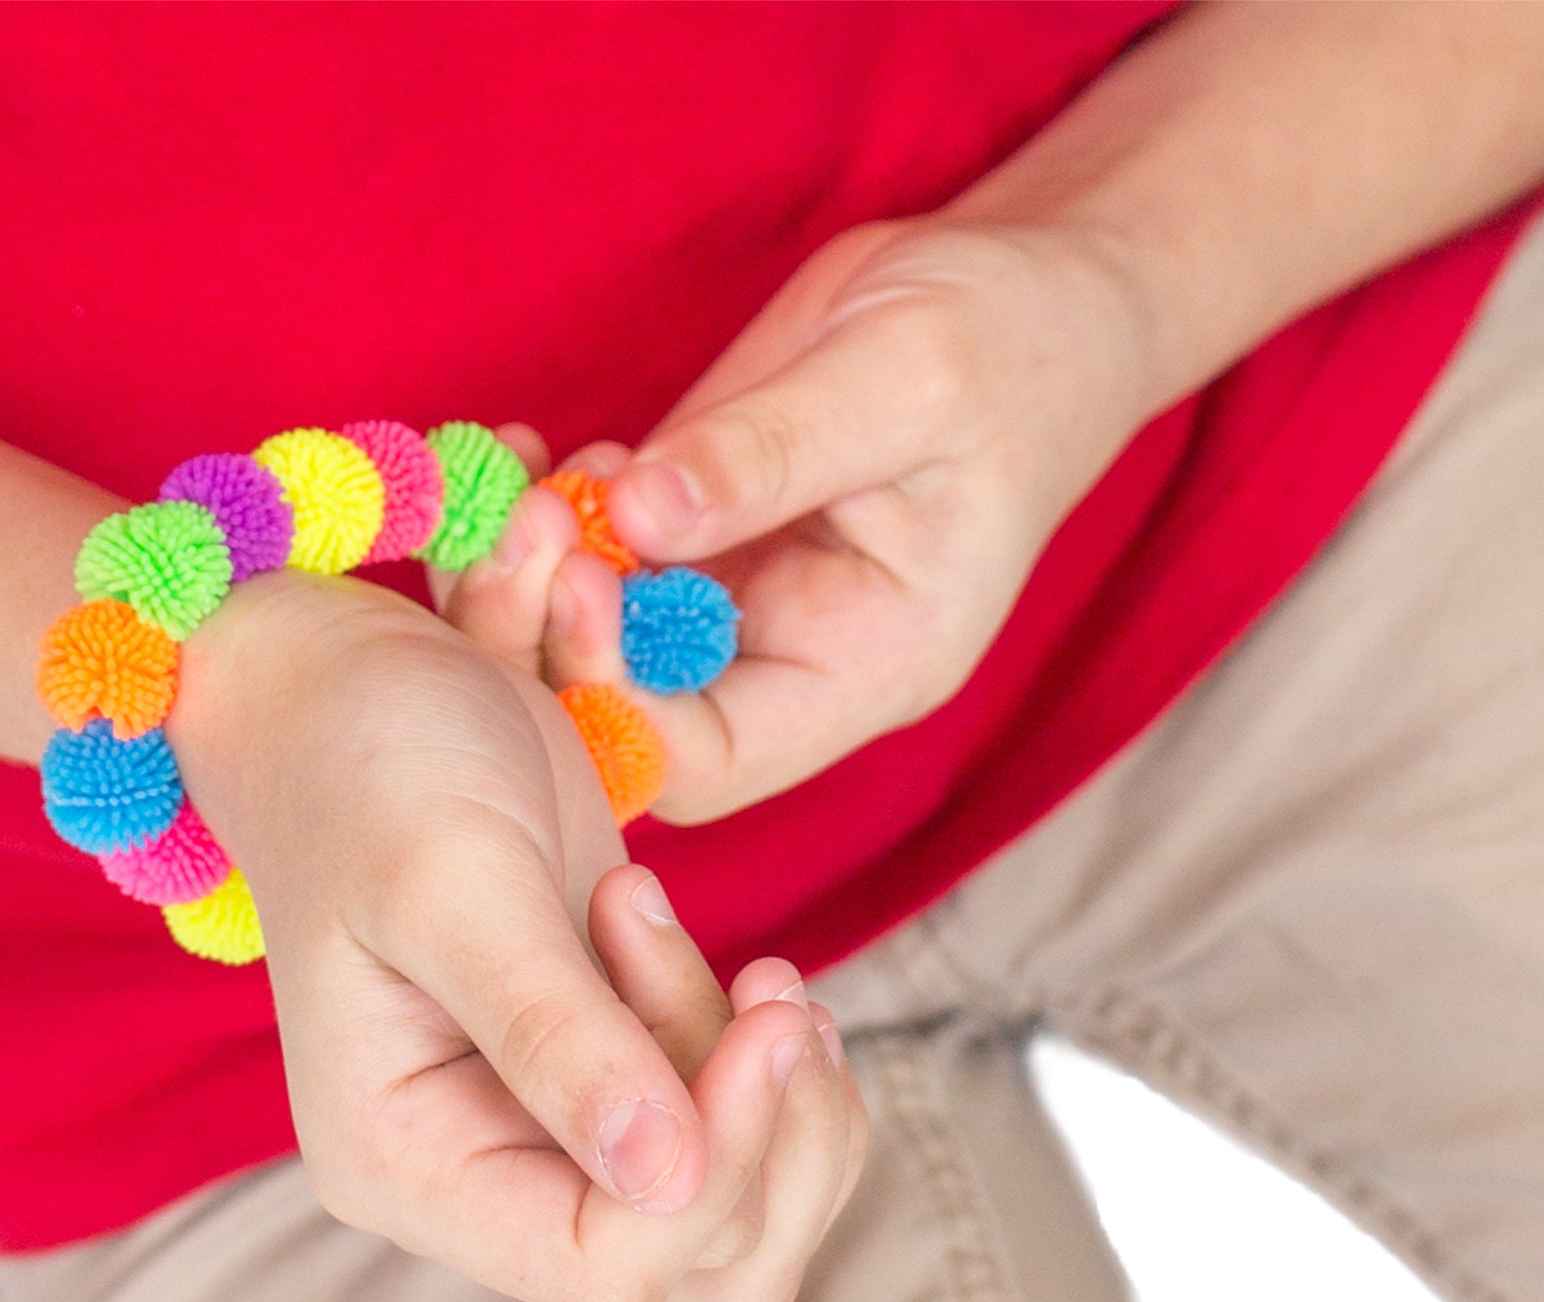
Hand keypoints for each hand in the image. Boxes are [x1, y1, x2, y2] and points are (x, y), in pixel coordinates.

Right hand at [167, 569, 868, 1301]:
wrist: (363, 693)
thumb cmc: (375, 769)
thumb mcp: (457, 883)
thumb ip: (554, 1035)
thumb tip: (667, 1180)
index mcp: (408, 1164)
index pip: (606, 1263)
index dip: (719, 1165)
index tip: (768, 1016)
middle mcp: (481, 1177)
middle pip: (700, 1254)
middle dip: (763, 1118)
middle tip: (760, 971)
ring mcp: (552, 1132)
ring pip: (742, 1210)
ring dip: (781, 1090)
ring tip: (749, 960)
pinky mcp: (613, 1075)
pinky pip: (743, 1134)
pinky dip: (775, 1059)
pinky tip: (743, 966)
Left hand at [432, 218, 1155, 821]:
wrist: (1026, 295)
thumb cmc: (1005, 342)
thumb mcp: (903, 378)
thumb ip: (772, 453)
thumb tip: (637, 511)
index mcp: (864, 668)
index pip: (712, 758)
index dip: (621, 699)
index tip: (585, 577)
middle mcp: (786, 661)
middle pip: (627, 720)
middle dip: (550, 638)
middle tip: (527, 522)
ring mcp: (732, 604)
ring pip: (588, 648)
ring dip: (528, 578)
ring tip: (523, 478)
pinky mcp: (693, 540)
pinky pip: (590, 565)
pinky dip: (541, 520)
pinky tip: (529, 452)